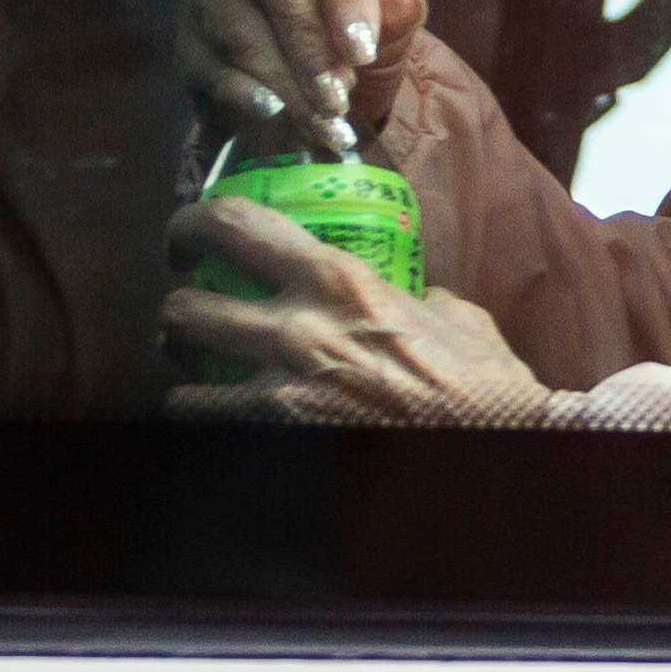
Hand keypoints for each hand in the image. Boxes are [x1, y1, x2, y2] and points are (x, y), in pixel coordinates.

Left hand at [158, 198, 549, 425]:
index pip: (235, 225)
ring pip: (181, 378)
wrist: (494, 447)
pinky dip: (209, 419)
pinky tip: (224, 417)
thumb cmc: (483, 382)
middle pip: (184, 307)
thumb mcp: (455, 317)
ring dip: (187, 373)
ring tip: (201, 371)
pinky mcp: (281, 440)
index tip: (189, 235)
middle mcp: (296, 329)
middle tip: (187, 308)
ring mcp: (281, 393)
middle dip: (176, 308)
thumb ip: (416, 298)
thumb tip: (414, 298)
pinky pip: (211, 425)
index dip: (194, 224)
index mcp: (338, 280)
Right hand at [177, 0, 425, 161]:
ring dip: (281, 81)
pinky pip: (204, 61)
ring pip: (238, 27)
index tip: (362, 50)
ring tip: (320, 122)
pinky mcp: (181, 31)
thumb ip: (396, 15)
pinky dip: (241, 93)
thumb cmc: (349, 25)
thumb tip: (402, 5)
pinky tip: (269, 115)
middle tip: (338, 101)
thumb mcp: (385, 20)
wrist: (300, 62)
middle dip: (310, 49)